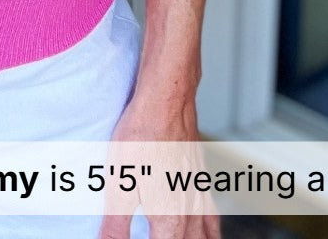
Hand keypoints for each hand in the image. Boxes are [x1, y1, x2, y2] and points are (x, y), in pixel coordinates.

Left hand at [98, 94, 219, 238]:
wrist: (167, 102)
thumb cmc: (141, 139)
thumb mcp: (119, 186)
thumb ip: (115, 227)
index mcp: (169, 223)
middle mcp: (190, 216)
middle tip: (152, 235)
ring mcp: (200, 198)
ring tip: (176, 238)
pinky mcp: (201, 182)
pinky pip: (212, 221)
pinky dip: (209, 234)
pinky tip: (204, 233)